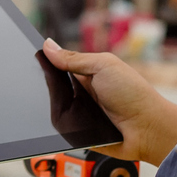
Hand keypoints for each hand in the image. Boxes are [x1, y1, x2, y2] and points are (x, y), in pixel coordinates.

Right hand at [39, 39, 176, 165]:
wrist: (147, 129)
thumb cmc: (133, 94)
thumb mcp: (104, 66)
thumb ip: (74, 58)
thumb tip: (48, 45)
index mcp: (87, 72)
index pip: (58, 64)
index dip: (45, 60)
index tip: (30, 55)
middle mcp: (80, 92)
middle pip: (51, 85)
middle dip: (43, 82)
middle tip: (34, 77)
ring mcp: (78, 112)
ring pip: (51, 105)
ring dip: (50, 103)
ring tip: (51, 99)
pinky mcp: (76, 131)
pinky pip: (57, 125)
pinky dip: (56, 122)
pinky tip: (57, 117)